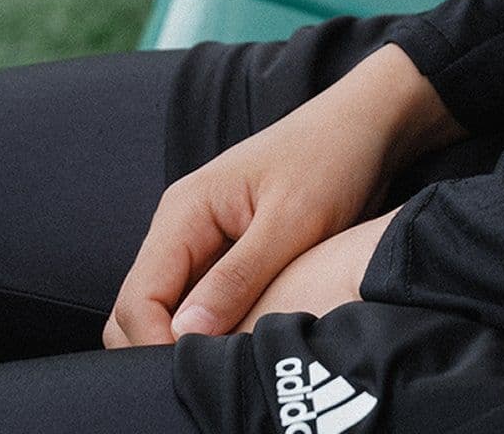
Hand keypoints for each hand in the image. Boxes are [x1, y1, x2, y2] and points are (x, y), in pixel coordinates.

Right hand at [104, 43, 463, 348]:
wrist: (366, 126)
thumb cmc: (331, 159)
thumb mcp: (292, 220)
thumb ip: (237, 277)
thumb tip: (183, 335)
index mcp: (185, 211)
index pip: (137, 298)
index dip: (153, 345)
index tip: (197, 373)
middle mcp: (182, 227)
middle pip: (140, 310)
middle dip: (160, 349)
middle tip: (212, 376)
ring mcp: (202, 241)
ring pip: (168, 312)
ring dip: (188, 342)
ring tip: (231, 363)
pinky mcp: (227, 255)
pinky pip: (200, 304)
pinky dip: (212, 330)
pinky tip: (242, 344)